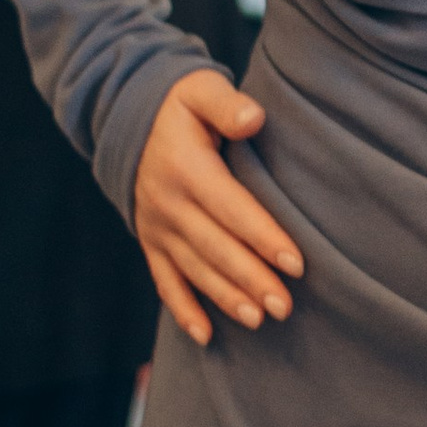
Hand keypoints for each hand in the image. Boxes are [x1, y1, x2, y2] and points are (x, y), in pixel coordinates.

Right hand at [134, 72, 302, 348]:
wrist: (130, 119)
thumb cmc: (181, 105)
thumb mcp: (200, 90)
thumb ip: (226, 103)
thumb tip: (253, 118)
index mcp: (186, 168)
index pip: (231, 208)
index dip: (263, 236)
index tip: (296, 263)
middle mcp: (167, 203)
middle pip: (215, 248)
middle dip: (251, 280)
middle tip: (285, 306)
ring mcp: (156, 227)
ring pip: (194, 270)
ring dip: (226, 298)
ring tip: (259, 320)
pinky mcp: (150, 242)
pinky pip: (164, 281)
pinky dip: (183, 310)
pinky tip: (205, 336)